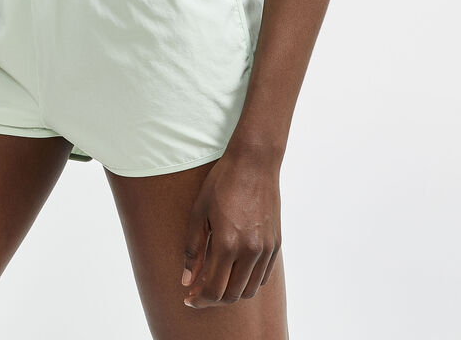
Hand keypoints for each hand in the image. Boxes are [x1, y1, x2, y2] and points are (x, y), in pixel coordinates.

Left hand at [181, 147, 281, 306]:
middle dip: (213, 300)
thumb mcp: (199, 212)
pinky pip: (263, 276)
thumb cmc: (222, 183)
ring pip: (249, 289)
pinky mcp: (276, 244)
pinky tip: (235, 271)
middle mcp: (250, 251)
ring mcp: (266, 249)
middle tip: (200, 293)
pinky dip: (248, 281)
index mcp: (227, 244)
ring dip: (231, 293)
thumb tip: (187, 280)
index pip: (214, 290)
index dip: (199, 299)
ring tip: (217, 282)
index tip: (189, 298)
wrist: (253, 163)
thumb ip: (193, 249)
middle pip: (232, 295)